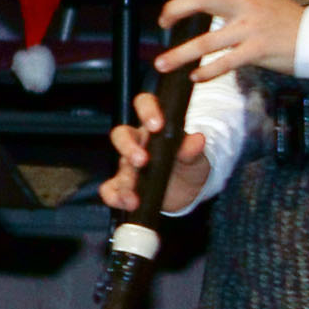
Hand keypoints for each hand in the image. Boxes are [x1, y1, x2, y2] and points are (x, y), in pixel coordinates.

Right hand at [99, 91, 210, 216]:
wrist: (188, 191)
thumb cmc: (188, 165)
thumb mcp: (196, 157)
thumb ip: (193, 149)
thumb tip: (198, 139)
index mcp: (155, 128)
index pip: (145, 106)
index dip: (147, 111)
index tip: (156, 125)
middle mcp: (138, 143)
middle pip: (122, 135)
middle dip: (128, 147)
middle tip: (141, 160)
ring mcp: (129, 165)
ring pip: (117, 166)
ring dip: (124, 181)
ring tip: (134, 196)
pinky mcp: (124, 186)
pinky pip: (110, 189)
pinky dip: (114, 196)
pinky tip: (125, 203)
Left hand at [153, 0, 306, 80]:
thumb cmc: (288, 20)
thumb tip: (209, 1)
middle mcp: (245, 5)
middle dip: (174, 10)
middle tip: (162, 23)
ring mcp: (250, 29)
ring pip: (207, 41)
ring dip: (180, 54)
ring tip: (161, 64)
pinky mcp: (257, 51)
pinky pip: (226, 62)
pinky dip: (207, 72)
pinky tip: (195, 77)